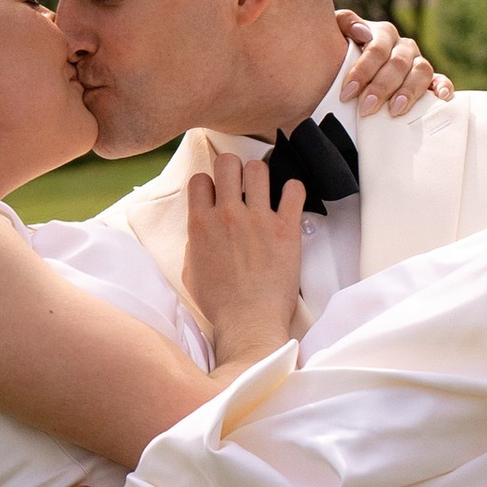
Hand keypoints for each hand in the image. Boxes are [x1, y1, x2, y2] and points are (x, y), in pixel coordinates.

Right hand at [182, 150, 304, 365]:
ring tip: (264, 189)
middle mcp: (228, 215)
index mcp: (201, 224)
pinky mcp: (286, 229)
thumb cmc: (220, 305)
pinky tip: (290, 198)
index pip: (200, 180)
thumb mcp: (191, 273)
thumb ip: (195, 245)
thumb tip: (201, 231)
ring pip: (258, 169)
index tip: (216, 193)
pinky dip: (294, 189)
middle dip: (233, 167)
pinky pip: (294, 191)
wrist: (248, 323)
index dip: (208, 183)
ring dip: (260, 175)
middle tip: (240, 181)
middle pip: (227, 163)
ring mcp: (258, 219)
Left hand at [335, 9, 451, 115]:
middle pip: (398, 64)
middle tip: (366, 108)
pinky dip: (443, 87)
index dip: (362, 71)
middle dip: (381, 87)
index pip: (376, 50)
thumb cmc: (340, 52)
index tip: (347, 93)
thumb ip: (345, 23)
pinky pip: (441, 80)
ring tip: (394, 110)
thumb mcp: (336, 32)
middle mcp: (404, 46)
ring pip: (421, 72)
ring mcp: (418, 62)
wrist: (346, 64)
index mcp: (384, 33)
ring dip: (408, 92)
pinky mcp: (430, 80)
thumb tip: (364, 33)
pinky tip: (441, 97)